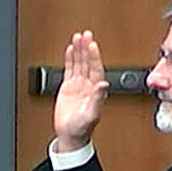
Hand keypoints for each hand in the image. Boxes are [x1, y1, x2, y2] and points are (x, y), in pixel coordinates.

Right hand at [53, 30, 109, 151]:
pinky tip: (70, 49)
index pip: (96, 68)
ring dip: (79, 50)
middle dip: (87, 48)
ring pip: (79, 63)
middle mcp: (88, 85)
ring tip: (78, 37)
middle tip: (85, 34)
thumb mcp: (91, 114)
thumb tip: (103, 84)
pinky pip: (70, 69)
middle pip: (88, 62)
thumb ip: (98, 99)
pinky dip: (70, 59)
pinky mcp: (68, 87)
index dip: (94, 56)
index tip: (92, 45)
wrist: (70, 136)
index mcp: (96, 90)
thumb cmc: (82, 129)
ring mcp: (79, 85)